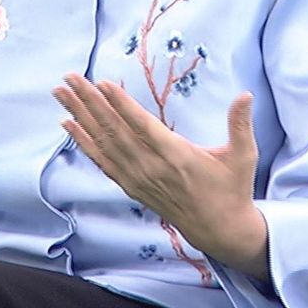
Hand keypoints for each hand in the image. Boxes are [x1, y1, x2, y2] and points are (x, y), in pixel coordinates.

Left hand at [52, 75, 269, 278]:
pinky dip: (84, 142)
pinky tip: (68, 124)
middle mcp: (152, 168)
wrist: (219, 230)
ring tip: (61, 94)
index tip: (103, 83)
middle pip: (115, 131)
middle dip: (90, 102)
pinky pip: (102, 161)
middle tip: (70, 78)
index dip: (122, 105)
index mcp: (177, 157)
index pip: (143, 127)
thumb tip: (246, 95)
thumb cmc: (232, 189)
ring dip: (80, 117)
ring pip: (104, 143)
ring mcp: (138, 179)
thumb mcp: (243, 156)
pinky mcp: (132, 186)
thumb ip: (240, 125)